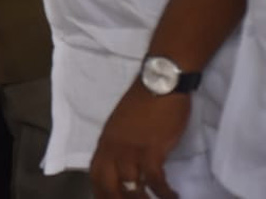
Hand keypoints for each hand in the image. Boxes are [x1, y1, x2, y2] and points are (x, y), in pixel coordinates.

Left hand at [89, 81, 188, 198]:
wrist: (159, 82)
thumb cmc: (144, 102)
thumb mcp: (123, 124)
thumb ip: (120, 143)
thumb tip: (122, 163)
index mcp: (106, 140)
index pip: (95, 173)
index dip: (100, 193)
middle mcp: (114, 146)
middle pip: (108, 183)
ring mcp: (132, 147)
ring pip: (129, 185)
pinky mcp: (152, 147)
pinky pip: (154, 179)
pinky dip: (164, 193)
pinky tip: (173, 196)